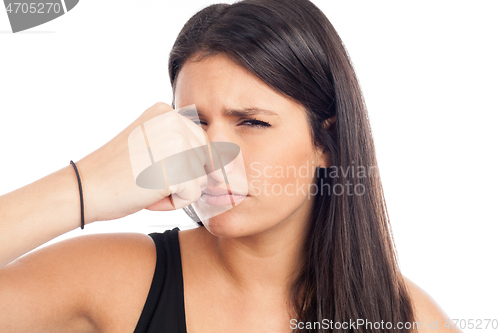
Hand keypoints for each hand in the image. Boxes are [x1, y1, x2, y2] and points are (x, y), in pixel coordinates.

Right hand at [76, 102, 207, 223]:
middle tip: (148, 179)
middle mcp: (174, 121)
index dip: (186, 165)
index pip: (200, 143)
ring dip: (178, 191)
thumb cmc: (116, 172)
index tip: (158, 171)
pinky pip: (193, 195)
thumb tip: (226, 166)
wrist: (84, 188)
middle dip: (183, 178)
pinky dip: (174, 203)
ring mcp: (177, 143)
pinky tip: (147, 196)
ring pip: (201, 178)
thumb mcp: (149, 144)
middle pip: (204, 161)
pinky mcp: (177, 169)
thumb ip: (180, 145)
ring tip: (146, 186)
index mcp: (166, 111)